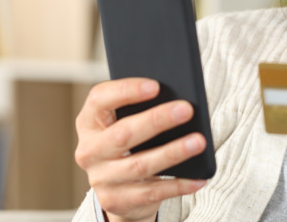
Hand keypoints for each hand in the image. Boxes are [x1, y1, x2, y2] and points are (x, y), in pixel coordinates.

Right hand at [74, 78, 207, 221]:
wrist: (117, 190)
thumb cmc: (128, 143)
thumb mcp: (123, 122)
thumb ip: (140, 109)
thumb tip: (176, 99)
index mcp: (89, 122)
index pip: (100, 99)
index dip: (126, 91)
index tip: (155, 86)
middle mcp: (90, 150)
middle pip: (123, 134)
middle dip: (156, 120)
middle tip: (186, 109)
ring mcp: (101, 178)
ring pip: (141, 165)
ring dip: (172, 152)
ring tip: (198, 141)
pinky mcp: (117, 200)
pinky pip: (153, 192)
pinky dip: (178, 185)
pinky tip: (198, 177)